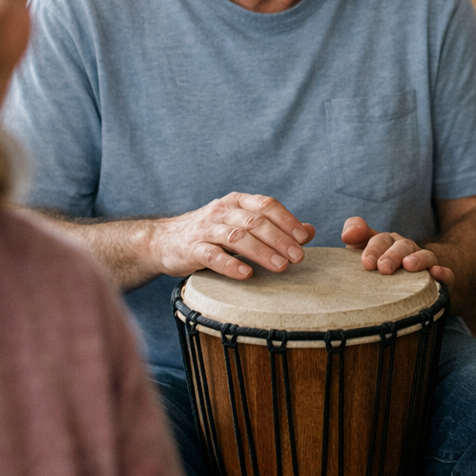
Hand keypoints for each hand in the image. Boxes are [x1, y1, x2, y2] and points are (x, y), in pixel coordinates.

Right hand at [151, 192, 314, 279]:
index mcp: (237, 202)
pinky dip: (230, 264)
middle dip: (279, 239)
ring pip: (236, 237)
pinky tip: (245, 274)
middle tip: (297, 257)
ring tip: (281, 266)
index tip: (304, 238)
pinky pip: (212, 256)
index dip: (287, 220)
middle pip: (254, 221)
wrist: (164, 240)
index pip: (266, 205)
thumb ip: (274, 226)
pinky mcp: (191, 249)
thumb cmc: (212, 233)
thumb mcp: (242, 224)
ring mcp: (205, 229)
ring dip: (261, 252)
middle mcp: (222, 211)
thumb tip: (310, 231)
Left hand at [344, 217, 454, 285]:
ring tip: (409, 265)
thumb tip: (348, 233)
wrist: (402, 287)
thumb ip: (355, 235)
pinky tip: (437, 273)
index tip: (366, 263)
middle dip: (392, 255)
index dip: (373, 248)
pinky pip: (445, 275)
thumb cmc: (376, 268)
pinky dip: (443, 273)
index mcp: (386, 243)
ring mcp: (423, 263)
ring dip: (418, 259)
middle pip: (401, 246)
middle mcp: (406, 250)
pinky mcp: (438, 280)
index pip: (379, 239)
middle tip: (383, 268)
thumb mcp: (362, 251)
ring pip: (424, 256)